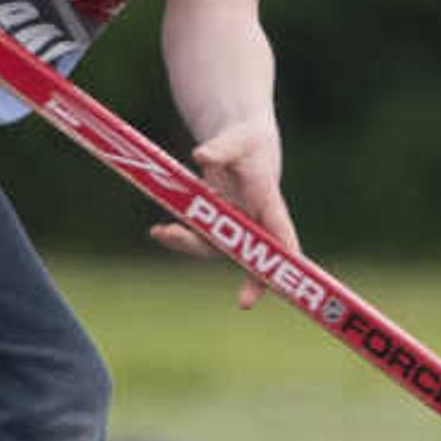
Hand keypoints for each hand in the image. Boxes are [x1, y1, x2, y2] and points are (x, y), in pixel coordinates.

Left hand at [145, 111, 294, 307]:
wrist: (239, 141)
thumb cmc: (245, 140)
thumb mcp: (236, 139)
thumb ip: (221, 148)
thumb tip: (201, 155)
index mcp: (268, 199)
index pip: (282, 235)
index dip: (283, 261)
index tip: (282, 284)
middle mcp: (256, 220)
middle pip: (252, 254)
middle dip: (250, 279)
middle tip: (245, 302)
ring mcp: (237, 225)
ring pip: (217, 249)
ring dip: (191, 246)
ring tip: (163, 231)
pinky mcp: (218, 224)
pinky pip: (199, 239)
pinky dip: (178, 237)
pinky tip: (157, 231)